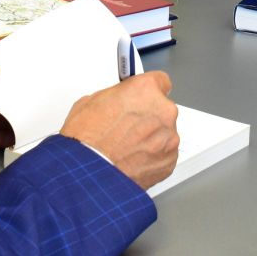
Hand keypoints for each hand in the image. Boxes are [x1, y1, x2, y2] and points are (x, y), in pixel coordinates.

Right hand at [61, 71, 178, 190]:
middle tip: (128, 127)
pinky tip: (133, 160)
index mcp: (146, 90)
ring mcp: (169, 137)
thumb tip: (119, 100)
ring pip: (165, 133)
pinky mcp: (169, 161)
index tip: (144, 97)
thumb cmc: (87, 140)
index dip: (148, 91)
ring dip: (151, 138)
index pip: (160, 81)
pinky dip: (153, 157)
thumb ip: (117, 96)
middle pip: (162, 108)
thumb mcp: (93, 100)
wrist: (89, 174)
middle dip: (148, 116)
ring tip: (127, 148)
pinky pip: (165, 154)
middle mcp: (163, 111)